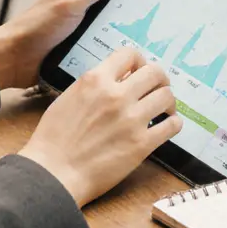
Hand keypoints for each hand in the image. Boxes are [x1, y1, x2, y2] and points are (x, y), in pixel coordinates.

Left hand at [0, 0, 126, 90]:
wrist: (17, 59)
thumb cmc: (38, 25)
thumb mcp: (72, 1)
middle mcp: (83, 4)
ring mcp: (83, 25)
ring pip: (112, 21)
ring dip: (126, 24)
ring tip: (151, 27)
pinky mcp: (84, 45)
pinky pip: (105, 43)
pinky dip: (116, 44)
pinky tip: (130, 50)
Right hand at [18, 48, 182, 206]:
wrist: (53, 172)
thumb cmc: (53, 138)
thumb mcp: (69, 97)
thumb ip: (94, 86)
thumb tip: (119, 80)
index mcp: (95, 80)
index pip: (129, 54)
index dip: (139, 61)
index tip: (139, 71)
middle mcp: (116, 95)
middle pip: (155, 72)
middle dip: (159, 79)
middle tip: (156, 89)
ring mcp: (131, 119)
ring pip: (167, 96)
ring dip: (167, 101)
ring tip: (162, 110)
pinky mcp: (141, 144)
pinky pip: (172, 125)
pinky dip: (173, 123)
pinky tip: (166, 126)